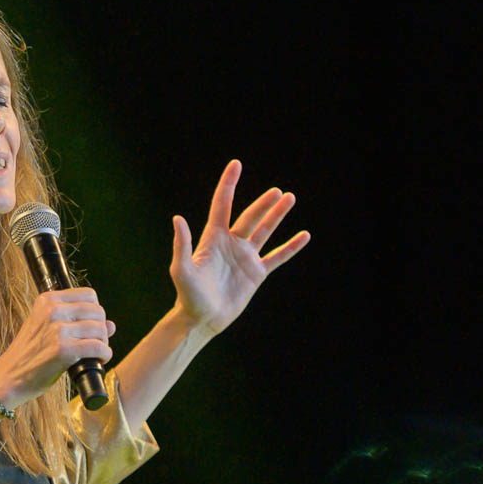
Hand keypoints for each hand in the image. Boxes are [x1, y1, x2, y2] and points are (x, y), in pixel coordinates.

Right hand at [0, 288, 114, 405]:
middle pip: (97, 312)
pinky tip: (98, 360)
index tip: (90, 326)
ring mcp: (58, 330)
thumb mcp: (47, 329)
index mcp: (47, 300)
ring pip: (101, 329)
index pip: (89, 295)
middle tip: (94, 343)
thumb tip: (112, 324)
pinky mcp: (63, 350)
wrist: (9, 376)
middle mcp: (52, 310)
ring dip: (104, 343)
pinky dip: (104, 355)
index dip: (95, 311)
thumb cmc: (29, 354)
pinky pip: (98, 347)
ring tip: (95, 353)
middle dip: (101, 329)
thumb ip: (77, 322)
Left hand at [171, 160, 309, 336]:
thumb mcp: (181, 269)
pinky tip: (304, 236)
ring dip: (277, 216)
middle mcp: (231, 243)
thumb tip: (178, 218)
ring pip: (265, 231)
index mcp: (213, 238)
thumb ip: (182, 244)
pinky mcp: (256, 274)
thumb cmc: (188, 295)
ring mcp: (245, 257)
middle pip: (250, 217)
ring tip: (290, 198)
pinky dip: (290, 247)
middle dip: (264, 203)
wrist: (202, 319)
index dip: (229, 184)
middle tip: (277, 191)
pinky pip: (277, 257)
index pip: (222, 204)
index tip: (236, 165)